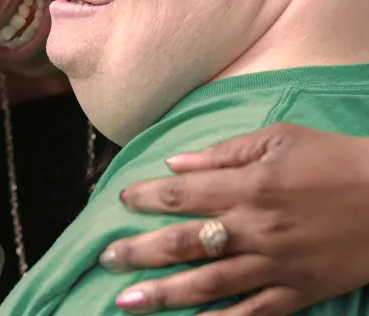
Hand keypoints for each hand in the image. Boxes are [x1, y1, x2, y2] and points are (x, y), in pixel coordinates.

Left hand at [99, 123, 368, 314]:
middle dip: (141, 251)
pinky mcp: (298, 292)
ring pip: (210, 284)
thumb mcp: (277, 138)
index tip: (122, 200)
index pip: (183, 194)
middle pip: (185, 243)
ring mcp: (275, 265)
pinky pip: (255, 315)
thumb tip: (175, 163)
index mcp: (248, 186)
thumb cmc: (330, 158)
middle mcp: (254, 229)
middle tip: (106, 258)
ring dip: (165, 294)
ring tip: (126, 302)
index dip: (147, 197)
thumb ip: (223, 153)